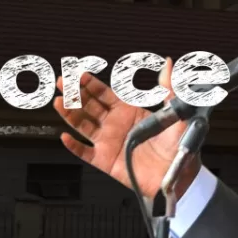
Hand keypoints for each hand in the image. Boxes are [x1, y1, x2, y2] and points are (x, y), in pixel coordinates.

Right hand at [52, 57, 199, 198]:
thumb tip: (170, 64)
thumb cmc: (178, 144)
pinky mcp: (106, 160)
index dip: (90, 84)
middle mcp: (115, 124)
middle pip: (89, 106)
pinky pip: (85, 153)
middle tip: (62, 82)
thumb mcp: (175, 111)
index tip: (78, 74)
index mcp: (128, 111)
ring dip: (70, 114)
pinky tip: (65, 137)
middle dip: (74, 93)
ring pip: (83, 125)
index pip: (104, 94)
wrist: (178, 174)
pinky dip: (73, 146)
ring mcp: (108, 142)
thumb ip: (169, 87)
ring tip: (58, 102)